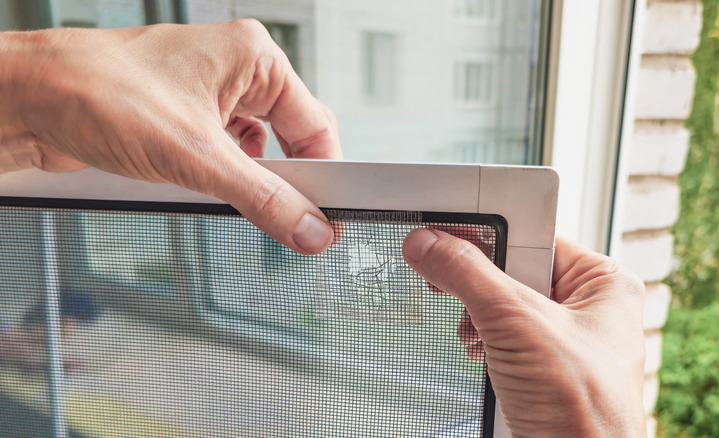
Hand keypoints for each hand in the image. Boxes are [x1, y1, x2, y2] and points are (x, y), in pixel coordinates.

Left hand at [0, 20, 339, 253]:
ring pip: (256, 152)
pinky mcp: (184, 119)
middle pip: (290, 138)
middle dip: (287, 181)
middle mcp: (234, 71)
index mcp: (253, 57)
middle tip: (291, 220)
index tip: (329, 217)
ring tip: (232, 199)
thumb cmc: (98, 92)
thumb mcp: (196, 157)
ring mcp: (207, 95)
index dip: (326, 175)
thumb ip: (263, 198)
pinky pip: (223, 156)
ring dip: (249, 183)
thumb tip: (308, 228)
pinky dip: (222, 181)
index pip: (316, 125)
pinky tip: (205, 190)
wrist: (26, 100)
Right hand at [403, 230, 645, 436]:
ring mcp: (561, 340)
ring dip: (478, 320)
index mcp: (602, 283)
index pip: (535, 232)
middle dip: (480, 284)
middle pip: (514, 268)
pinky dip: (480, 344)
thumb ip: (468, 276)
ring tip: (480, 338)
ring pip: (501, 304)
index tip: (447, 224)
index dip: (491, 228)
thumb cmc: (584, 412)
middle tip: (448, 277)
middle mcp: (585, 307)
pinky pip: (498, 336)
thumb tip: (429, 244)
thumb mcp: (518, 325)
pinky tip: (482, 357)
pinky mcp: (538, 367)